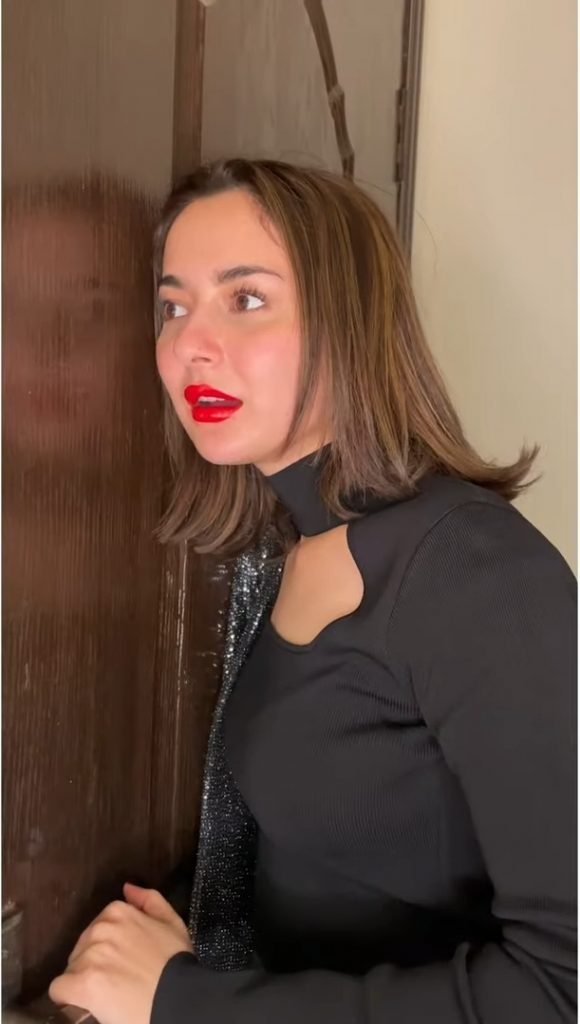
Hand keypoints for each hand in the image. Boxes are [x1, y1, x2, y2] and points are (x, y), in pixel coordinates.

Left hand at [49, 883, 192, 1023]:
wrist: (177, 998)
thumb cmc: (176, 963)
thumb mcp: (171, 922)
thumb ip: (150, 900)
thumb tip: (127, 888)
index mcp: (118, 912)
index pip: (97, 929)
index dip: (108, 948)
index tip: (122, 962)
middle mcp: (100, 929)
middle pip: (82, 949)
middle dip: (94, 963)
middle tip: (116, 978)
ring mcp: (89, 956)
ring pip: (72, 969)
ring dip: (85, 981)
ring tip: (107, 992)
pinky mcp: (80, 983)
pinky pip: (59, 989)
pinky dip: (69, 998)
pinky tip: (87, 1003)